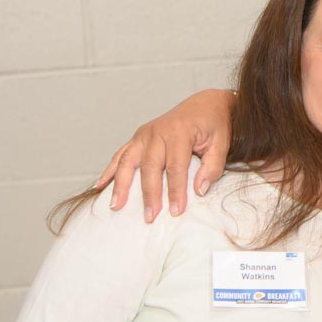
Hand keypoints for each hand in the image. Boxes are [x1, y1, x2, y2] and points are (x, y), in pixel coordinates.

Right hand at [93, 89, 235, 221]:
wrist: (205, 104)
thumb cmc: (214, 125)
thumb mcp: (221, 143)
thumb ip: (213, 167)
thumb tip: (199, 190)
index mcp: (180, 132)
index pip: (176, 167)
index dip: (175, 191)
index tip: (175, 211)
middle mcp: (158, 131)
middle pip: (150, 167)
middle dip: (149, 194)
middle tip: (149, 217)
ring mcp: (144, 133)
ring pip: (128, 161)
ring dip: (120, 184)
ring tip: (116, 206)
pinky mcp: (138, 137)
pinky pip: (120, 154)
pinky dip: (109, 170)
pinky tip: (100, 186)